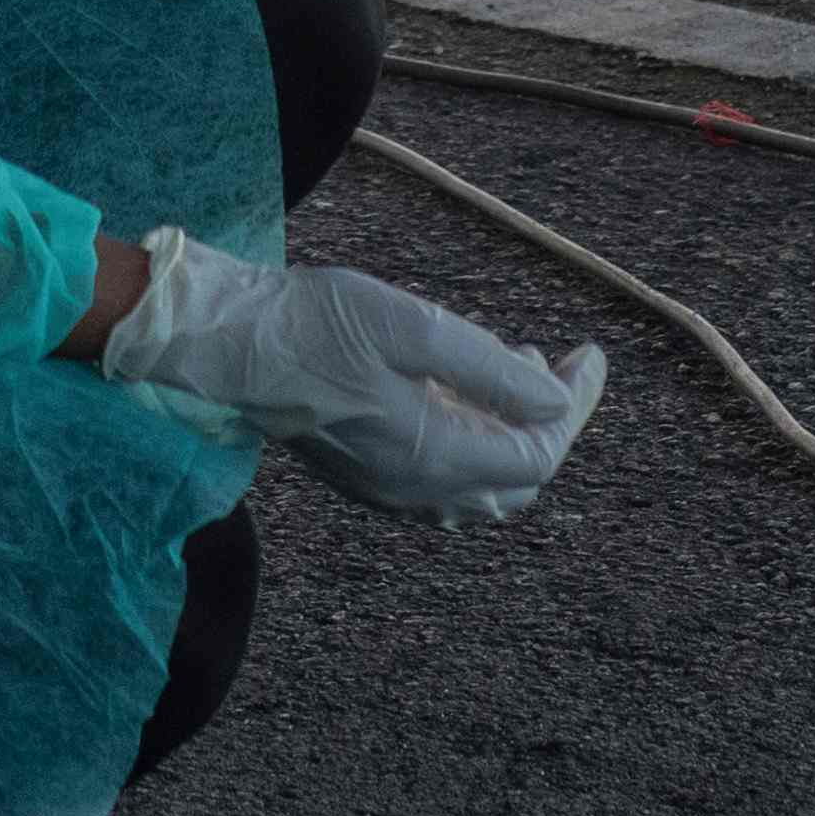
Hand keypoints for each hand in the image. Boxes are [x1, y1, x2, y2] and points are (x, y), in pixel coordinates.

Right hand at [91, 230, 602, 520]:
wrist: (225, 344)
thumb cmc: (310, 324)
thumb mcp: (410, 327)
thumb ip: (489, 368)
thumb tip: (555, 399)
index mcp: (431, 456)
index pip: (537, 454)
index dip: (575, 407)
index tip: (588, 355)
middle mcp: (414, 490)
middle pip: (516, 480)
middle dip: (549, 421)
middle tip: (556, 362)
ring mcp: (387, 490)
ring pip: (481, 488)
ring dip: (511, 434)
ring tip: (512, 368)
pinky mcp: (365, 476)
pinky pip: (444, 482)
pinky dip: (474, 442)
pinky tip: (461, 392)